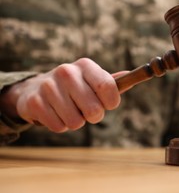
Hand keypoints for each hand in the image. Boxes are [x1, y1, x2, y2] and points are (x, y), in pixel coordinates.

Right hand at [0, 58, 120, 132]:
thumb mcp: (93, 80)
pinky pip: (59, 127)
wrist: (36, 89)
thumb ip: (112, 83)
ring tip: (69, 110)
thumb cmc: (75, 87)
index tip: (109, 105)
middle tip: (87, 111)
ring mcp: (49, 86)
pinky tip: (55, 113)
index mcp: (85, 65)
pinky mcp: (34, 102)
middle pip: (94, 110)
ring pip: (76, 122)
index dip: (112, 102)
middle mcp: (67, 72)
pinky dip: (60, 125)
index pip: (108, 87)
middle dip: (94, 116)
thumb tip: (130, 77)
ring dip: (76, 122)